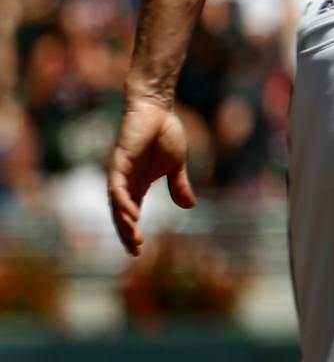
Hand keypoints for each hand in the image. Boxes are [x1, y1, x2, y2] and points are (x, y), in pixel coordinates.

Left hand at [107, 96, 195, 257]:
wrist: (158, 109)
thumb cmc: (166, 133)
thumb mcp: (177, 165)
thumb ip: (179, 185)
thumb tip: (190, 206)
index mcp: (138, 184)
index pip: (131, 213)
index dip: (133, 231)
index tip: (140, 251)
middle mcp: (125, 181)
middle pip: (120, 214)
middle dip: (126, 233)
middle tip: (136, 251)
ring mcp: (119, 172)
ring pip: (116, 204)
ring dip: (124, 223)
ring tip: (135, 239)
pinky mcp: (118, 162)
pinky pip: (117, 188)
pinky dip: (123, 203)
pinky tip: (133, 215)